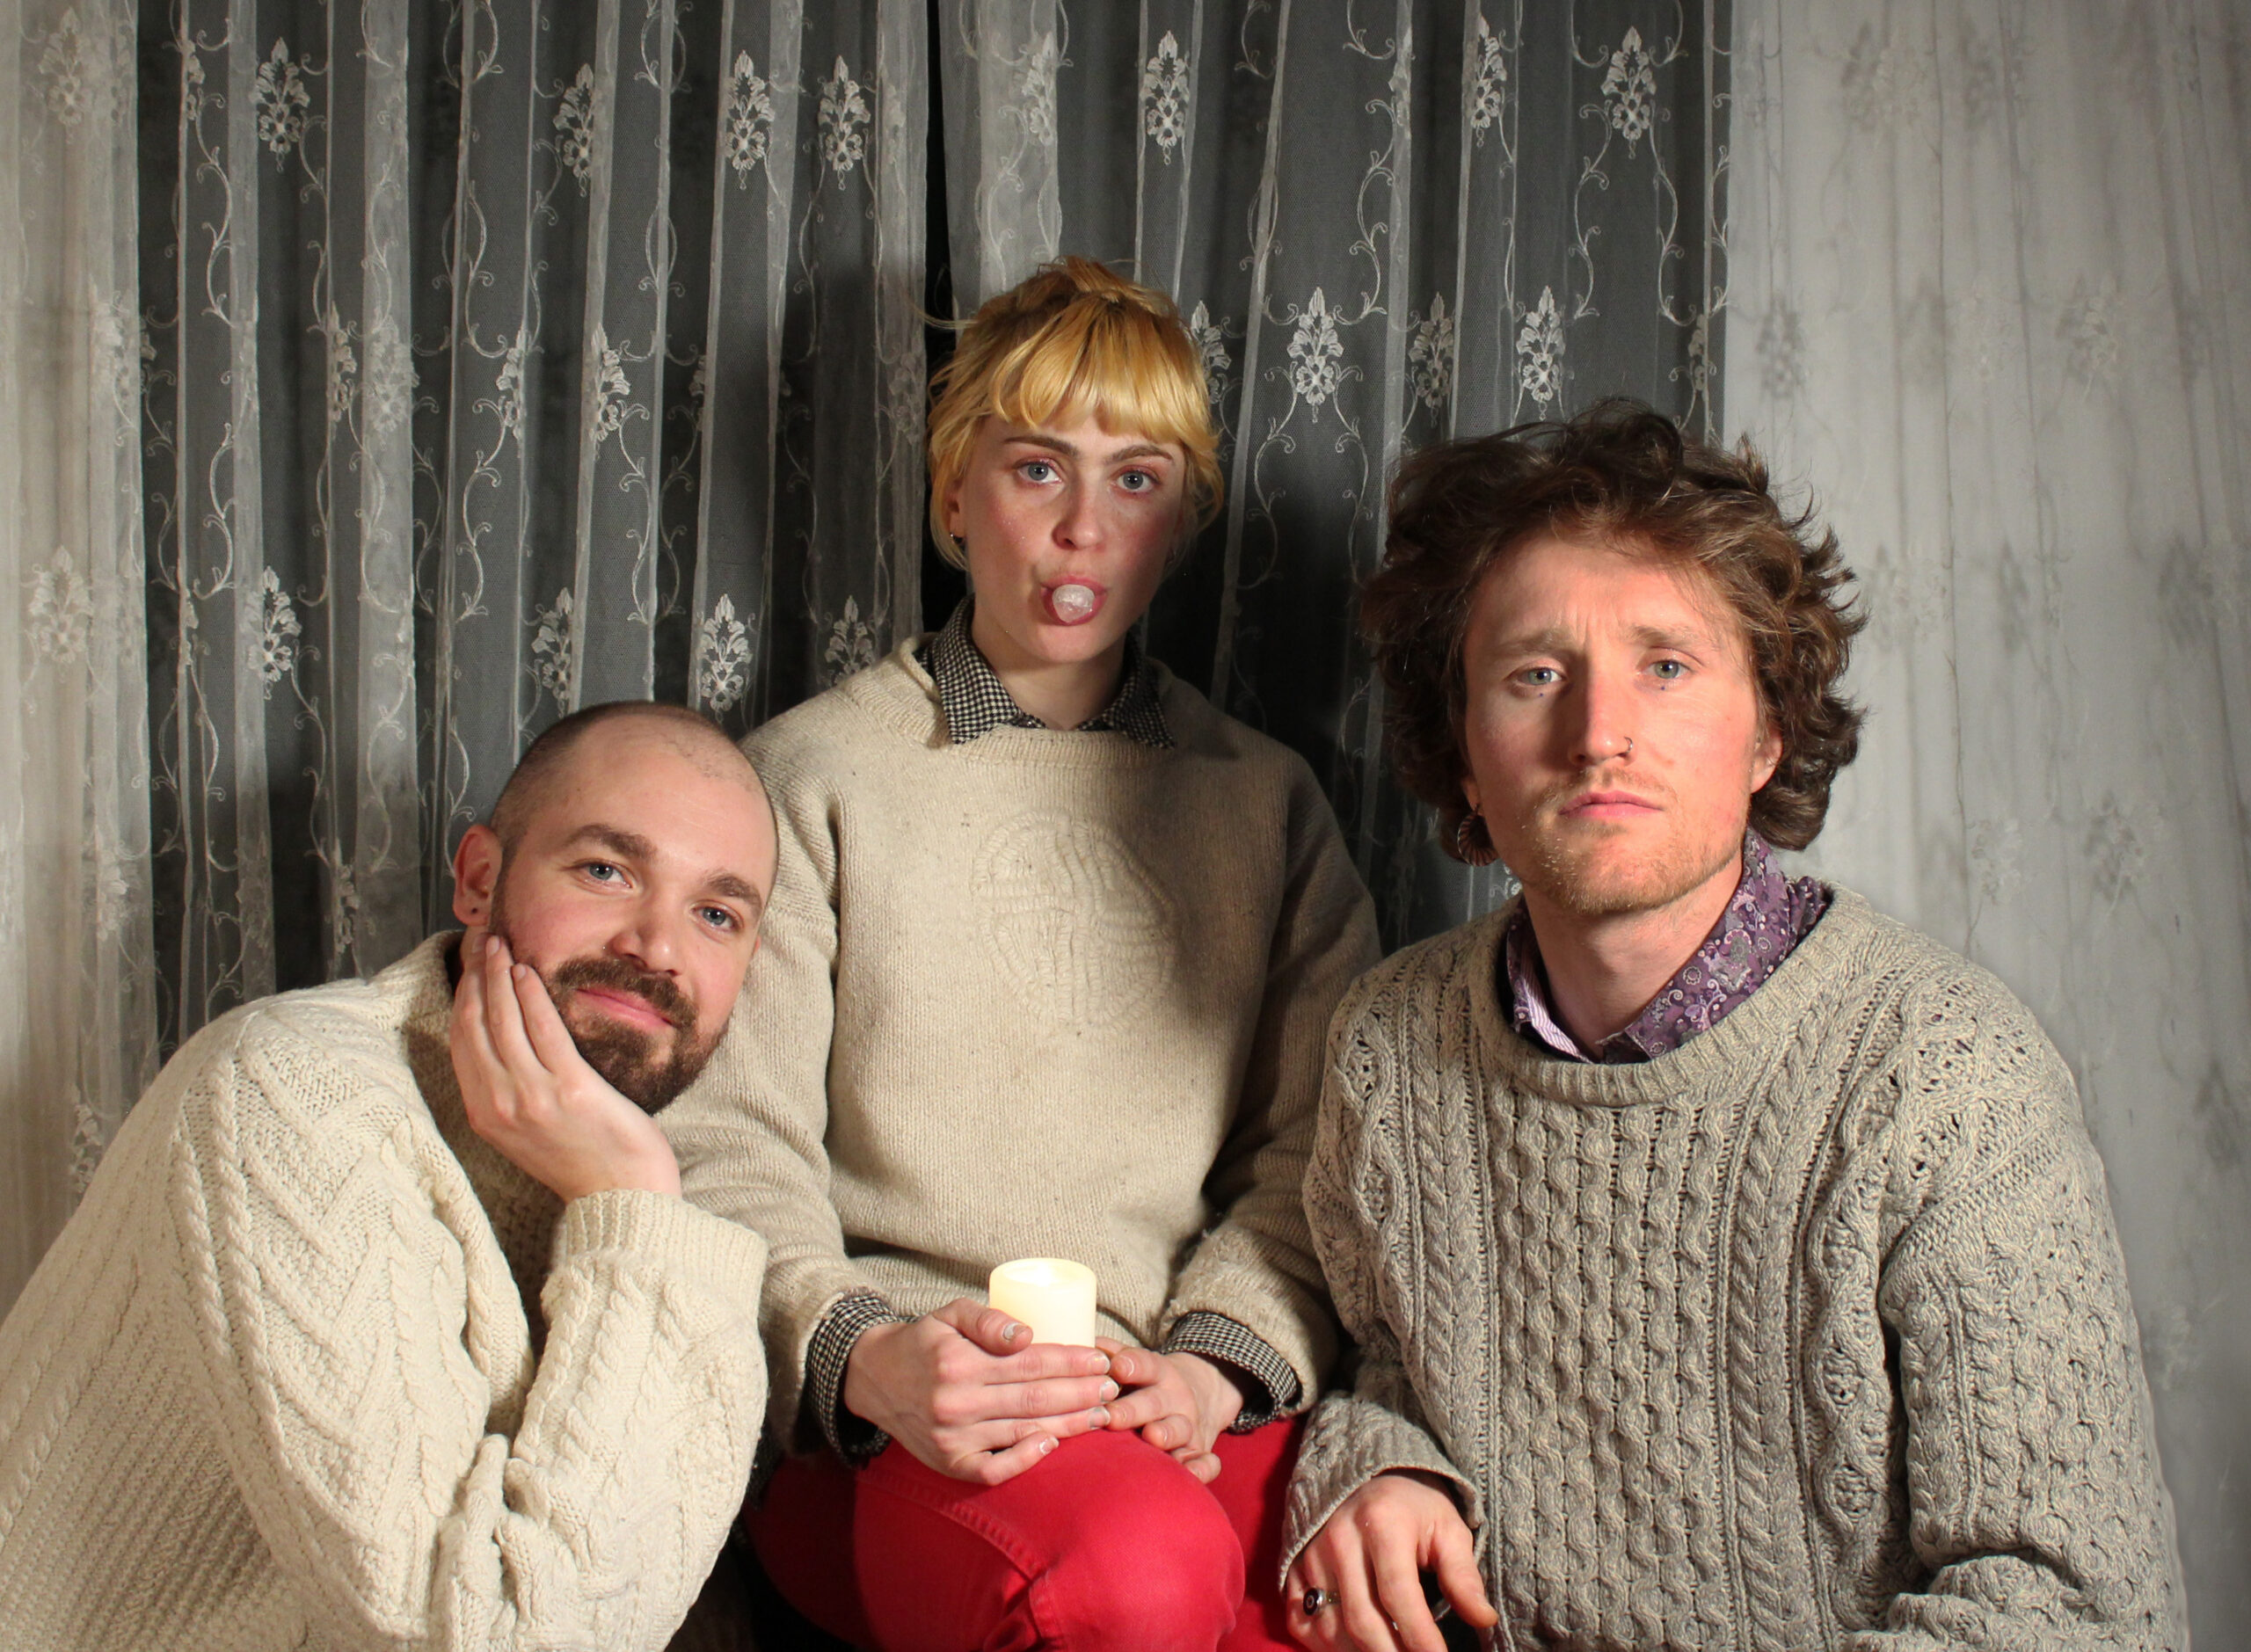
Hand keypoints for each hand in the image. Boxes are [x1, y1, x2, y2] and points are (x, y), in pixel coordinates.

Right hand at [449, 927, 682, 1201]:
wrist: (622, 1195)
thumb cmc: (584, 1158)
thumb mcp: (527, 1129)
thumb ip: (508, 1089)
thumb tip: (503, 1040)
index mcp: (485, 1114)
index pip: (461, 1040)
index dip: (462, 995)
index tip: (468, 963)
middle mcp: (499, 1105)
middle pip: (475, 1024)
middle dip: (476, 975)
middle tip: (483, 941)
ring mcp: (531, 1098)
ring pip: (503, 1021)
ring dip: (499, 975)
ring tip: (502, 944)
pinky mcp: (568, 1089)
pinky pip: (542, 1030)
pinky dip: (531, 995)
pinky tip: (528, 970)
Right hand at [842, 1299, 1118, 1484]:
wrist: (875, 1379)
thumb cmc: (924, 1342)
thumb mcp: (950, 1314)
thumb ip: (988, 1318)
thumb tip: (1028, 1335)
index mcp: (959, 1361)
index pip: (1030, 1363)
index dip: (1071, 1361)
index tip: (1101, 1359)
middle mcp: (955, 1402)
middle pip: (1034, 1399)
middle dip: (1080, 1393)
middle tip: (1112, 1388)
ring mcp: (952, 1437)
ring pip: (1023, 1431)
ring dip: (1067, 1425)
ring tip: (1100, 1414)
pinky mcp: (948, 1463)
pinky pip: (993, 1469)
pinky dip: (1024, 1460)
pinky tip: (1051, 1446)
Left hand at [1096, 1341, 1244, 1483]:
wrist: (1201, 1395)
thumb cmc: (1151, 1384)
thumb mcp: (1139, 1363)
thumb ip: (1113, 1354)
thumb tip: (1083, 1345)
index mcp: (1157, 1373)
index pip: (1145, 1365)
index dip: (1132, 1365)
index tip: (1117, 1367)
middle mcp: (1175, 1398)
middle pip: (1154, 1402)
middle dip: (1132, 1410)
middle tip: (1110, 1417)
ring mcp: (1189, 1425)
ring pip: (1179, 1429)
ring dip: (1166, 1433)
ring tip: (1150, 1437)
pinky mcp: (1200, 1450)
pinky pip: (1207, 1462)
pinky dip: (1201, 1469)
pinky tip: (1190, 1475)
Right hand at [1285, 1471, 1496, 1651]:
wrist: (1366, 1479)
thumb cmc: (1414, 1508)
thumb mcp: (1447, 1530)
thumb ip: (1463, 1576)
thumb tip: (1485, 1620)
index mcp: (1382, 1523)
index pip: (1398, 1594)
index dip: (1420, 1636)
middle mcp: (1339, 1539)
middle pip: (1362, 1620)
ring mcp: (1311, 1555)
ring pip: (1332, 1629)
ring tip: (1393, 1651)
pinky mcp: (1294, 1569)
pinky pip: (1303, 1624)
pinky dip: (1328, 1646)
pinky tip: (1356, 1646)